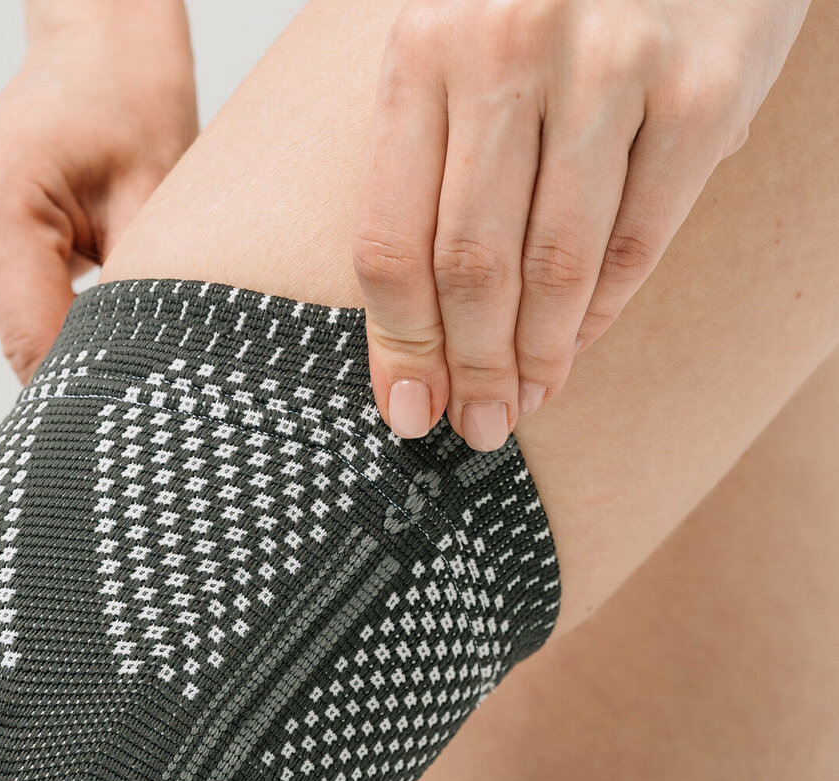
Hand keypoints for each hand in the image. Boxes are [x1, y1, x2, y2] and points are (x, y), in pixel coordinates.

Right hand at [0, 0, 197, 381]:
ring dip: (53, 320)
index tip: (121, 423)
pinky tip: (61, 253)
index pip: (32, 343)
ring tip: (92, 260)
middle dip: (74, 348)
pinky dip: (33, 297)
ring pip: (5, 327)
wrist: (97, 47)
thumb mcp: (155, 214)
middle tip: (131, 336)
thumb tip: (132, 401)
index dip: (80, 390)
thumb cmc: (136, 113)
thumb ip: (134, 309)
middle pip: (17, 338)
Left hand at [354, 0, 811, 447]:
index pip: (391, 238)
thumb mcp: (467, 29)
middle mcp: (510, 48)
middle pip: (470, 267)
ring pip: (556, 268)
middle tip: (476, 426)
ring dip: (537, 358)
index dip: (398, 345)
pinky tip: (582, 342)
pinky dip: (606, 309)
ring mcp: (612, 66)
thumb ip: (435, 146)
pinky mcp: (704, 89)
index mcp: (427, 42)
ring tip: (524, 401)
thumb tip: (412, 330)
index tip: (405, 409)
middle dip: (469, 370)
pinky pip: (640, 239)